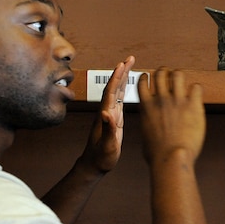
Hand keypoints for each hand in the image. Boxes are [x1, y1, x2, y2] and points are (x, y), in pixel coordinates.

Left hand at [80, 56, 133, 172]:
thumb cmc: (101, 157)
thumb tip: (107, 113)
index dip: (117, 77)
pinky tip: (128, 85)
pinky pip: (119, 100)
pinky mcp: (114, 120)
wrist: (94, 165)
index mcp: (105, 115)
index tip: (123, 64)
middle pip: (114, 87)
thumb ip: (108, 129)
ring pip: (117, 92)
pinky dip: (124, 90)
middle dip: (121, 72)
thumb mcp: (107, 145)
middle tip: (130, 59)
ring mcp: (110, 115)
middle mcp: (107, 112)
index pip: (111, 92)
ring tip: (130, 66)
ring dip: (123, 78)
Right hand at [138, 67, 204, 164]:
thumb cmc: (158, 153)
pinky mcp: (192, 105)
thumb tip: (150, 125)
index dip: (147, 77)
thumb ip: (147, 123)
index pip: (143, 82)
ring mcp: (177, 101)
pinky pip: (196, 87)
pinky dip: (196, 89)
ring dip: (179, 76)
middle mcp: (161, 99)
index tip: (150, 77)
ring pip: (177, 75)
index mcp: (146, 106)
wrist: (171, 158)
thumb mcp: (145, 134)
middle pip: (160, 73)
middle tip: (169, 74)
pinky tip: (196, 94)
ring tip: (183, 81)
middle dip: (165, 72)